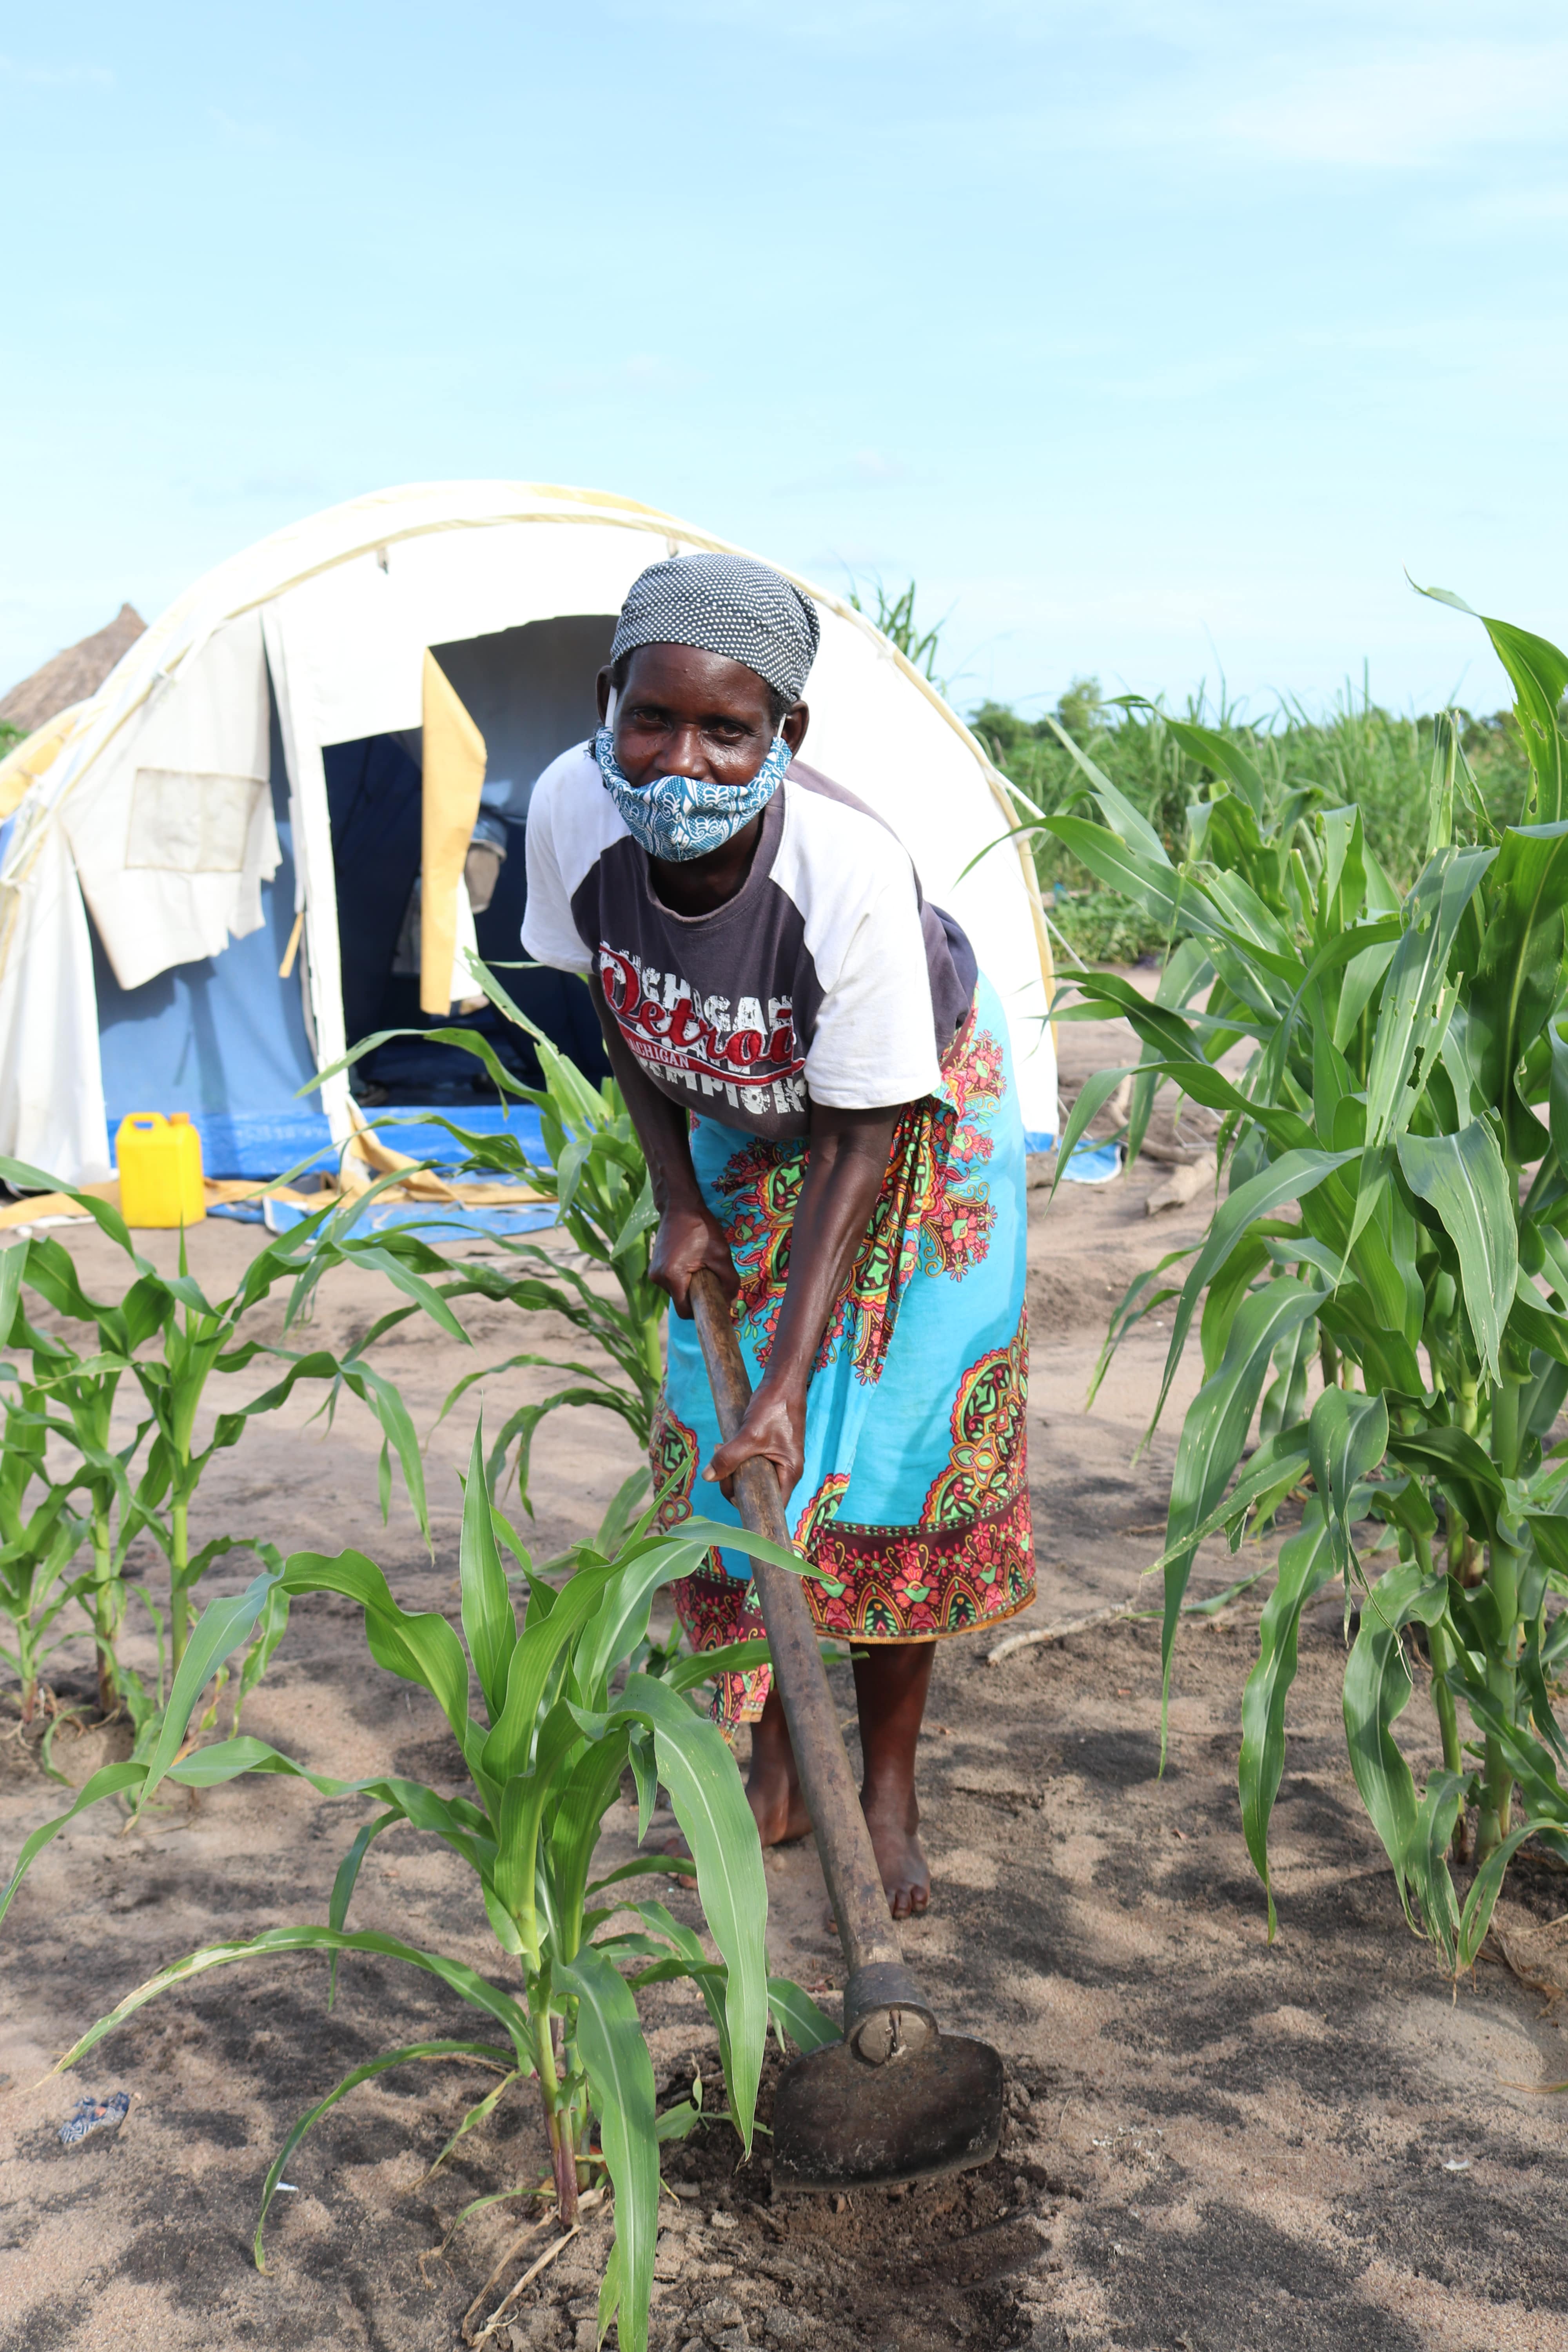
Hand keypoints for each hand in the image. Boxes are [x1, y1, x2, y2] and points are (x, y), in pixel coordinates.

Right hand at [649, 1202, 739, 1318]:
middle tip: (711, 1280)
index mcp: (671, 1277)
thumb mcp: (721, 1256)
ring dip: (690, 1286)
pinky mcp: (655, 1265)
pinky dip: (683, 1278)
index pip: (685, 1311)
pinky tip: (692, 1263)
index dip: (701, 1311)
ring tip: (701, 1267)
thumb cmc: (702, 1229)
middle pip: (681, 1301)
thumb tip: (731, 1305)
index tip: (715, 1303)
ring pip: (676, 1292)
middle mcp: (657, 1278)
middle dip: (697, 1296)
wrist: (680, 1206)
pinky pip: (672, 1282)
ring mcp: (654, 1271)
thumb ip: (729, 1283)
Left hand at [705, 1378, 805, 1503]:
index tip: (728, 1487)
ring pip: (752, 1475)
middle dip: (735, 1481)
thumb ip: (729, 1458)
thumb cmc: (774, 1407)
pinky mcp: (770, 1448)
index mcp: (790, 1473)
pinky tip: (726, 1445)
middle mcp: (786, 1470)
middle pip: (758, 1491)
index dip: (749, 1503)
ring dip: (733, 1467)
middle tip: (719, 1464)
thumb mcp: (749, 1435)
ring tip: (720, 1449)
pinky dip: (737, 1456)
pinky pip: (751, 1461)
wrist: (783, 1380)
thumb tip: (707, 1477)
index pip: (771, 1504)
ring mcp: (778, 1459)